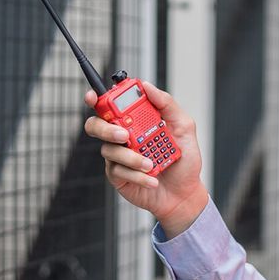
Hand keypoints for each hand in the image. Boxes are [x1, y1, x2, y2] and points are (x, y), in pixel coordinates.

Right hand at [83, 81, 208, 236]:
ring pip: (110, 150)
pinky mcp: (118, 176)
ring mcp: (118, 156)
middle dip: (106, 129)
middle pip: (96, 125)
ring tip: (151, 164)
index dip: (96, 98)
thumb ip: (166, 104)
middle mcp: (122, 136)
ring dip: (131, 157)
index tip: (93, 97)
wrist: (184, 193)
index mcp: (134, 120)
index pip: (109, 104)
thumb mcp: (184, 127)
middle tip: (124, 135)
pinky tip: (151, 179)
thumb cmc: (183, 160)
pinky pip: (118, 171)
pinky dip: (137, 175)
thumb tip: (147, 87)